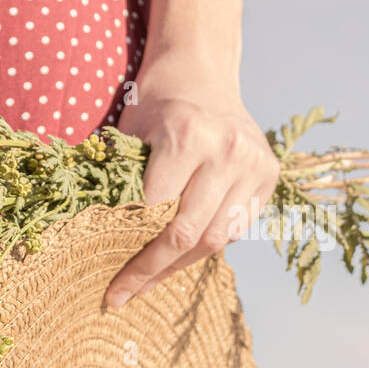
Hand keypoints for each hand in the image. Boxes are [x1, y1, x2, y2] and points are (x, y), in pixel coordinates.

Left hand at [104, 55, 279, 307]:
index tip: (109, 280)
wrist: (201, 72)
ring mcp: (254, 164)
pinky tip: (180, 257)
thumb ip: (122, 184)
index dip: (129, 251)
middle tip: (123, 295)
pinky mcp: (269, 175)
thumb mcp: (128, 134)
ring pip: (217, 238)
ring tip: (150, 281)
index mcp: (188, 136)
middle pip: (189, 233)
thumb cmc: (155, 103)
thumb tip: (100, 247)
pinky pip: (236, 227)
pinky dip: (207, 245)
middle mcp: (227, 151)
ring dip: (180, 265)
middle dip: (152, 270)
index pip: (155, 212)